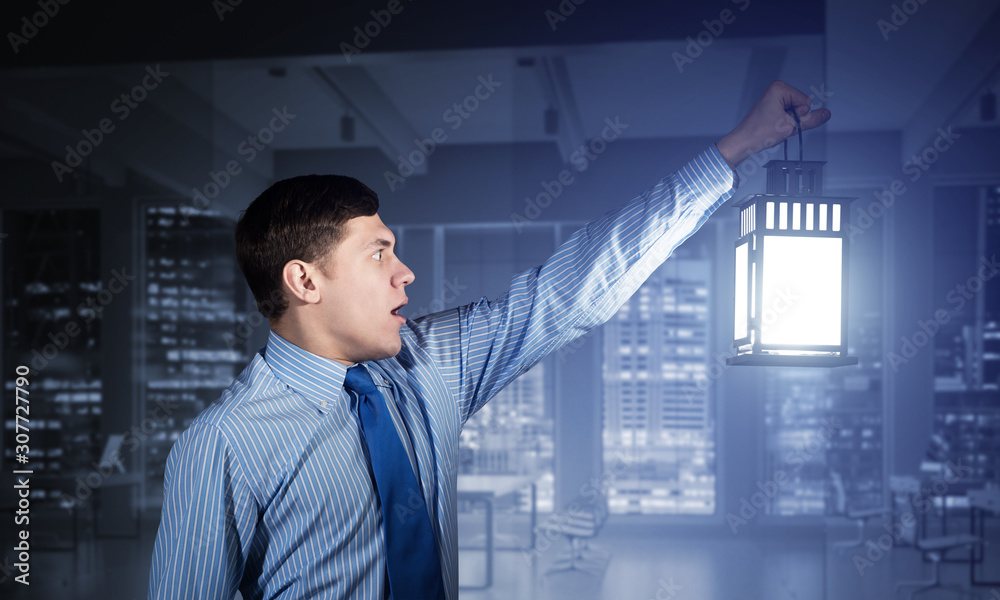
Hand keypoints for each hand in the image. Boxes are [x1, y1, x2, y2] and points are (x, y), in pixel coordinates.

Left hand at [716, 80, 830, 169]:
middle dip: (794, 118)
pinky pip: (788, 114)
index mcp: (780, 88)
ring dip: (789, 121)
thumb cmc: (759, 133)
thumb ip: (812, 119)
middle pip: (801, 105)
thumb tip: (826, 114)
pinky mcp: (772, 106)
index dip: (799, 115)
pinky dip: (784, 122)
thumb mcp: (791, 127)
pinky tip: (773, 126)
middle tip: (778, 125)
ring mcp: (773, 98)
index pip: (806, 101)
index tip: (784, 121)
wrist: (743, 142)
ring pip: (795, 111)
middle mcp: (776, 89)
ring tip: (774, 126)